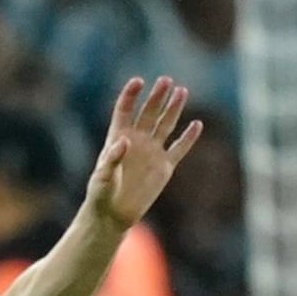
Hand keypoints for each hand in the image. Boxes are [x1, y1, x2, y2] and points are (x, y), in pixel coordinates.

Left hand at [85, 77, 202, 230]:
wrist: (112, 215)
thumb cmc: (100, 195)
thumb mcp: (101, 177)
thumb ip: (111, 159)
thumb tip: (124, 141)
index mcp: (117, 139)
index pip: (125, 111)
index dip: (130, 96)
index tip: (138, 81)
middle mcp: (136, 141)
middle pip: (148, 113)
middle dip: (157, 96)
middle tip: (166, 80)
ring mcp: (152, 152)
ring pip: (165, 125)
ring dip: (173, 109)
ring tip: (181, 91)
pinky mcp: (164, 167)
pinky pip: (179, 149)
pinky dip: (188, 138)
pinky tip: (196, 124)